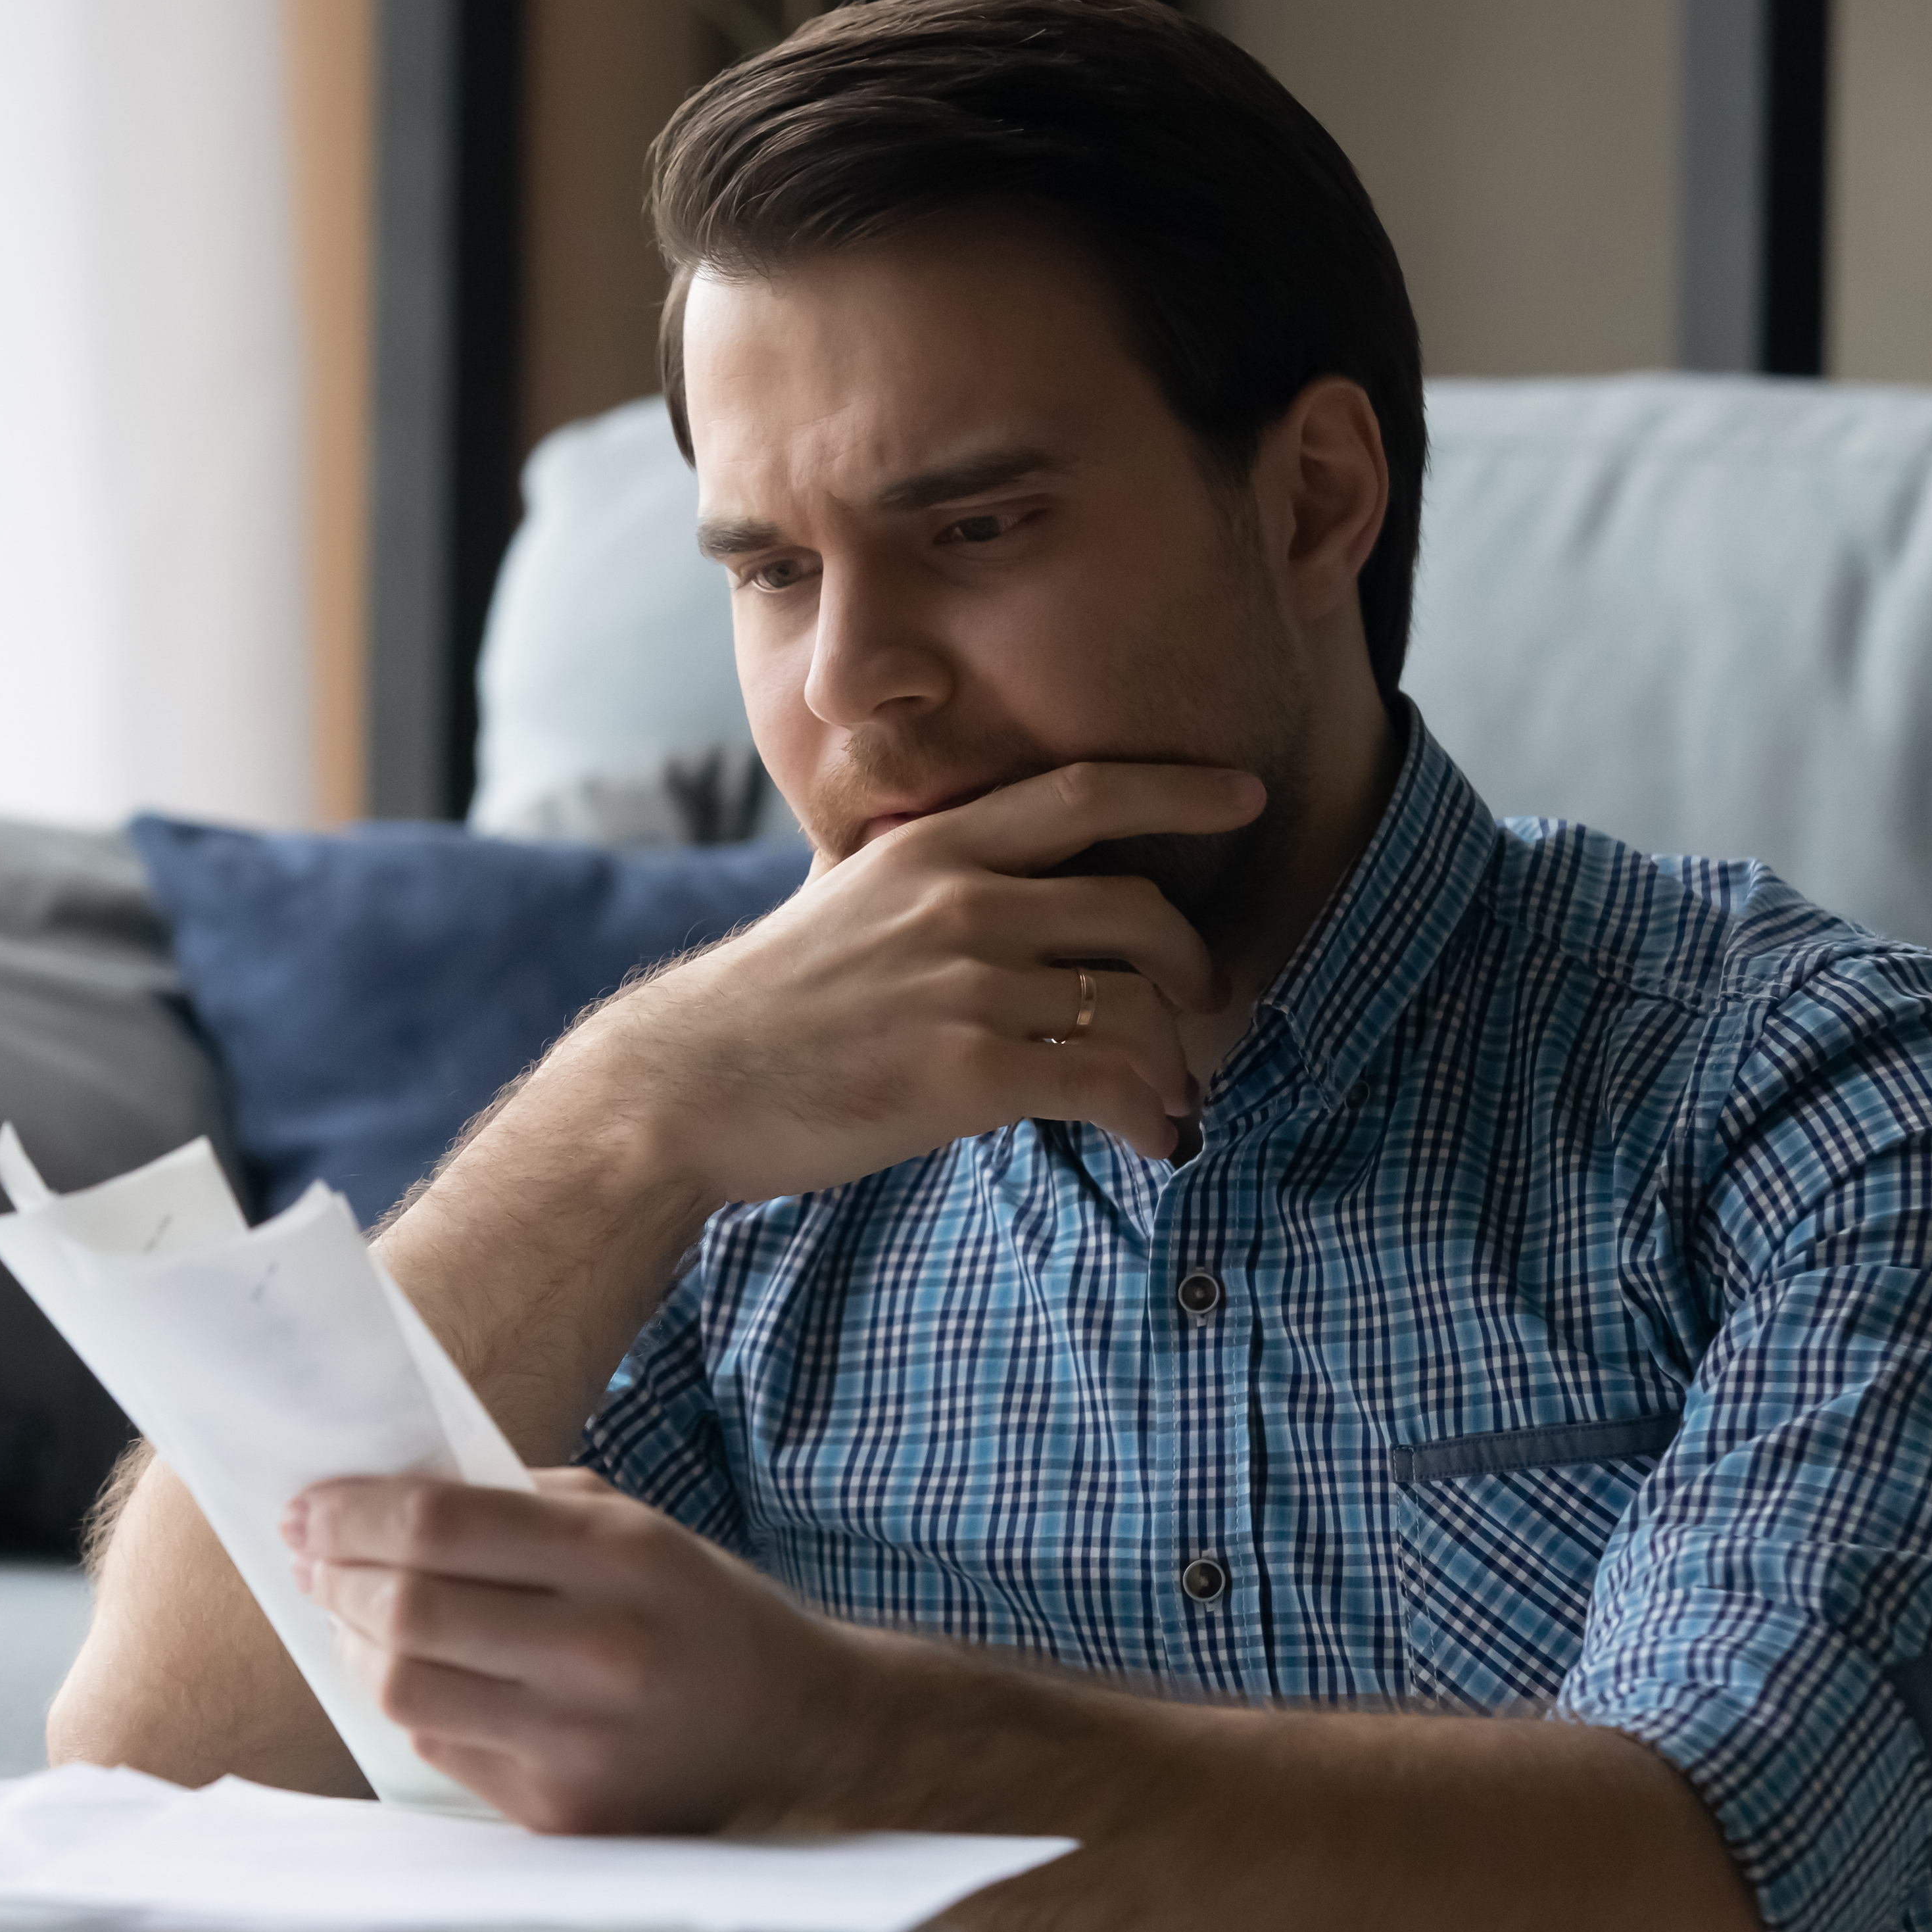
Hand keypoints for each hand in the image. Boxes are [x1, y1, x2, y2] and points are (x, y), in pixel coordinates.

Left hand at [284, 1469, 867, 1834]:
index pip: (441, 1526)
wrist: (799, 1733)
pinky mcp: (559, 1813)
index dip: (353, 1512)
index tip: (308, 1505)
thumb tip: (390, 1498)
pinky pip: (440, 1749)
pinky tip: (409, 1669)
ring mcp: (576, 1745)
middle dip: (335, 1574)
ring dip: (353, 1642)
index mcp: (618, 1559)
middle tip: (312, 1554)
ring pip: (405, 1689)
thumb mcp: (634, 1528)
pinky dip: (408, 1701)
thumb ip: (519, 1506)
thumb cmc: (702, 1612)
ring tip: (346, 1609)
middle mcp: (597, 1653)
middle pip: (407, 1611)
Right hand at [554, 762, 1261, 1204]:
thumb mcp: (836, 900)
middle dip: (1192, 967)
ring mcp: (967, 986)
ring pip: (1135, 1008)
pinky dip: (1149, 1117)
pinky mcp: (969, 1073)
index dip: (1177, 789)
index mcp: (931, 848)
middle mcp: (959, 902)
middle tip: (1202, 1005)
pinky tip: (1152, 1142)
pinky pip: (1106, 1086)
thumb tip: (961, 867)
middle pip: (1138, 911)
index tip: (1244, 795)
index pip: (1083, 794)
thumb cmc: (764, 1005)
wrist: (686, 1086)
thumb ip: (911, 877)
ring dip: (1175, 1063)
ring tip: (1171, 1099)